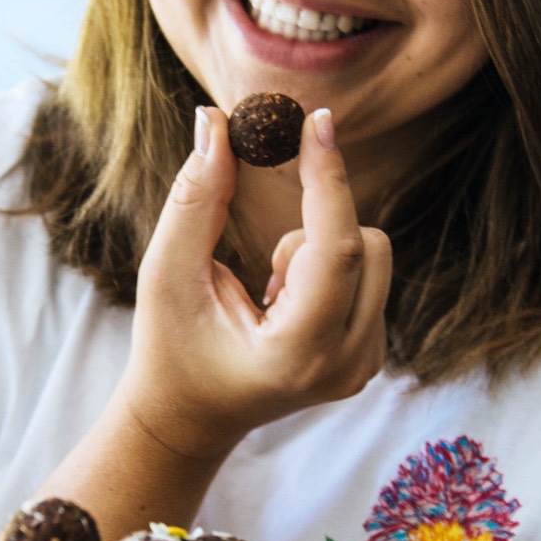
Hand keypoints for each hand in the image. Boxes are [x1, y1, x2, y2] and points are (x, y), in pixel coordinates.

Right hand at [119, 106, 392, 461]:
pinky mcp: (370, 356)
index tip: (317, 121)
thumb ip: (196, 198)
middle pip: (367, 245)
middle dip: (317, 222)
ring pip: (374, 257)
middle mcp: (347, 365)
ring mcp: (364, 365)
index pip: (336, 249)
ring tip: (268, 290)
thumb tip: (215, 121)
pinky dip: (327, 271)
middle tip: (265, 252)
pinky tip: (284, 305)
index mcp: (299, 353)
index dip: (328, 177)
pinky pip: (370, 277)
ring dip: (318, 250)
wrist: (189, 419)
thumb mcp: (167, 274)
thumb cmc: (170, 349)